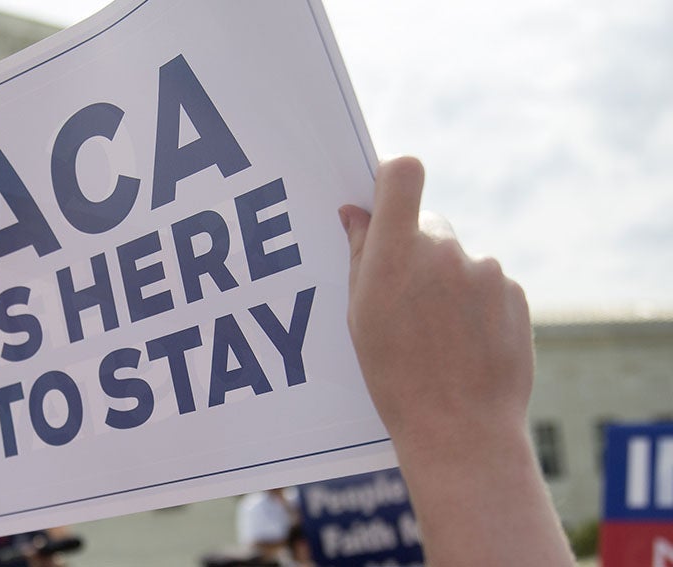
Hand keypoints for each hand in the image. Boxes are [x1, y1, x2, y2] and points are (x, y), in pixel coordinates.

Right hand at [340, 156, 572, 565]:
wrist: (460, 428)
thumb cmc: (396, 376)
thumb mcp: (360, 316)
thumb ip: (362, 256)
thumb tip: (357, 212)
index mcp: (397, 253)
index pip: (402, 174)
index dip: (392, 176)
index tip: (383, 196)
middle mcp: (445, 251)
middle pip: (428, 224)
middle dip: (415, 249)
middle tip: (403, 297)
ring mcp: (485, 270)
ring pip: (458, 258)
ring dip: (446, 281)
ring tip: (435, 334)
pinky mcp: (515, 292)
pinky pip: (486, 283)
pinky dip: (474, 304)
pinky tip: (462, 343)